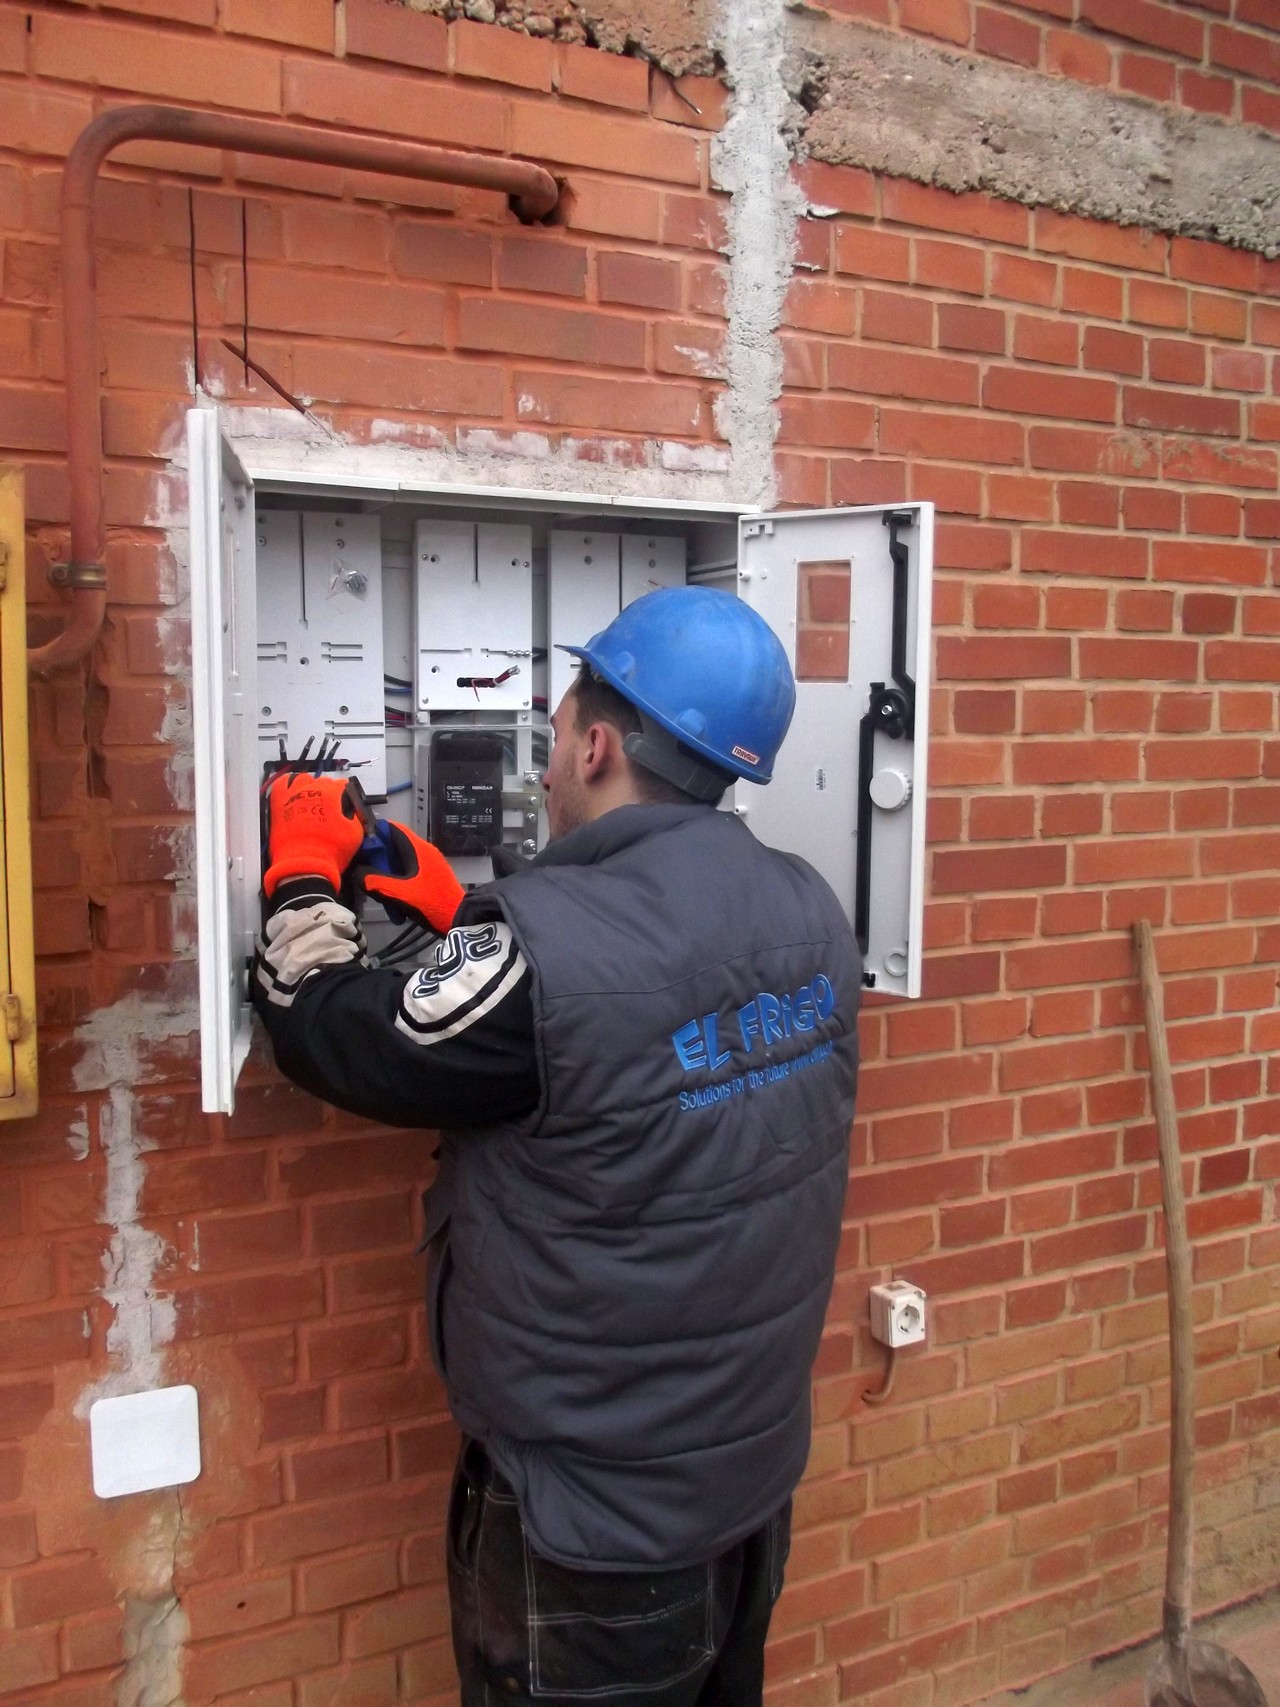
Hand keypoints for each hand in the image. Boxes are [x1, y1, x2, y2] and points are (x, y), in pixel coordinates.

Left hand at [262, 772, 364, 897]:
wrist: (304, 865)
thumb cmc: (331, 850)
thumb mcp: (355, 833)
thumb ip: (355, 815)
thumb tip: (350, 809)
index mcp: (331, 794)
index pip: (342, 785)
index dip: (346, 796)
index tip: (346, 805)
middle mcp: (312, 789)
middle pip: (323, 782)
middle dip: (329, 792)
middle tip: (330, 809)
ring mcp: (293, 794)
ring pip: (303, 779)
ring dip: (309, 786)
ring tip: (310, 799)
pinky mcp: (278, 803)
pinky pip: (282, 784)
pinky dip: (288, 785)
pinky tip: (292, 794)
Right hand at [360, 821, 464, 934]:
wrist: (460, 920)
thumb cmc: (430, 903)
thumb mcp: (398, 893)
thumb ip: (374, 881)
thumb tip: (356, 873)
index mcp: (417, 848)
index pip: (391, 828)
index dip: (373, 834)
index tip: (359, 848)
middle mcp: (424, 851)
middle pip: (394, 844)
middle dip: (378, 858)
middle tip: (365, 873)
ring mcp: (430, 864)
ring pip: (401, 860)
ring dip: (387, 872)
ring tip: (377, 888)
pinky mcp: (432, 876)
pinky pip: (409, 871)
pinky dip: (398, 880)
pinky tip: (393, 898)